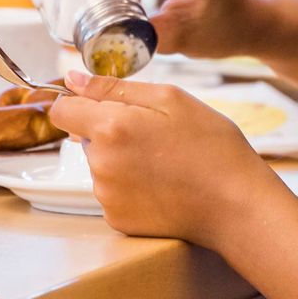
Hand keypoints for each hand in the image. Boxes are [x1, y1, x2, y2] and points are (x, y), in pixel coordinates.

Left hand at [49, 70, 281, 247]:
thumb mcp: (170, 99)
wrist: (235, 204)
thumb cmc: (211, 147)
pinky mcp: (117, 220)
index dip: (82, 103)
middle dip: (110, 131)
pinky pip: (112, 192)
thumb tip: (72, 78)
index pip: (62, 111)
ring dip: (120, 159)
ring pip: (100, 165)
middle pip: (85, 138)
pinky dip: (129, 187)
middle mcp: (100, 165)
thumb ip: (114, 86)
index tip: (107, 106)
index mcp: (110, 128)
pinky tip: (161, 185)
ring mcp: (107, 196)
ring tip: (163, 162)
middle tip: (155, 135)